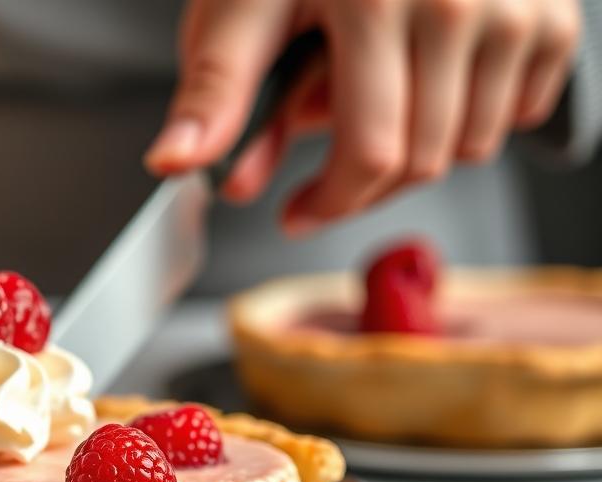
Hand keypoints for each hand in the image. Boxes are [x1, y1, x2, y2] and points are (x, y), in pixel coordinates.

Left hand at [146, 0, 581, 235]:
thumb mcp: (242, 5)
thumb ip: (215, 88)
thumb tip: (175, 160)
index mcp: (372, 0)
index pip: (369, 151)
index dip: (328, 202)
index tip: (295, 212)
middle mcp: (454, 1)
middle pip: (421, 160)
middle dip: (360, 182)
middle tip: (320, 163)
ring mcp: (514, 8)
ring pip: (471, 146)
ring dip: (414, 148)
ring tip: (370, 96)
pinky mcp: (553, 17)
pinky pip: (517, 114)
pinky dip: (469, 116)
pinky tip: (424, 80)